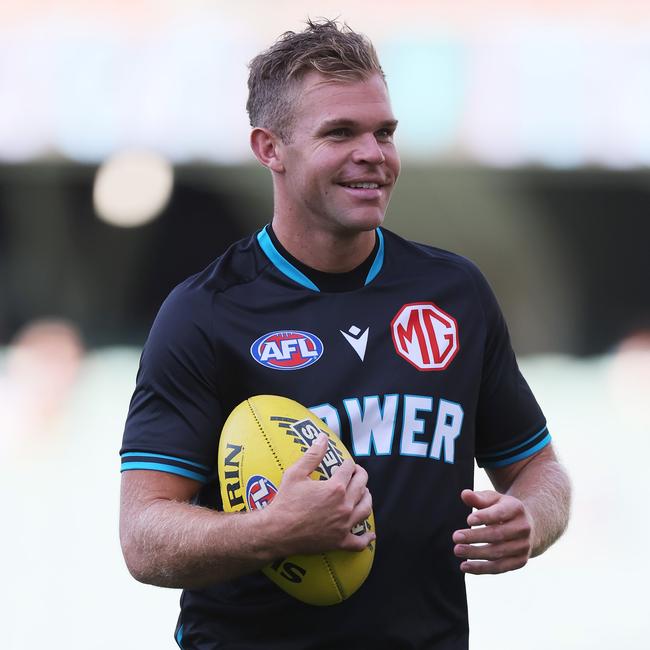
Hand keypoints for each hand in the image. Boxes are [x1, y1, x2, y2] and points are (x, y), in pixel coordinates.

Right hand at [265, 433, 374, 555]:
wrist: (276, 532)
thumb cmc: (284, 502)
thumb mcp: (295, 473)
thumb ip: (312, 454)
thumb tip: (323, 438)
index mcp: (335, 488)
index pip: (349, 468)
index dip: (347, 463)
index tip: (344, 463)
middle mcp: (344, 506)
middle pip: (362, 485)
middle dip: (360, 476)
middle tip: (356, 473)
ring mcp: (344, 525)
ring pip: (366, 509)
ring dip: (367, 498)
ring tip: (363, 493)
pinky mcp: (340, 542)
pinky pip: (359, 542)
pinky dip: (366, 538)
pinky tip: (370, 534)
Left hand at [452, 489, 532, 574]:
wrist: (528, 526)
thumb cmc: (502, 509)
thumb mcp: (493, 499)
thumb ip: (478, 498)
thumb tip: (464, 494)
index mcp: (516, 509)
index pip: (499, 513)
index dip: (485, 517)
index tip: (468, 520)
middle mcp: (523, 528)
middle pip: (497, 534)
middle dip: (475, 537)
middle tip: (455, 537)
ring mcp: (523, 546)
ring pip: (497, 553)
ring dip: (475, 553)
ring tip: (457, 550)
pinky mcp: (520, 561)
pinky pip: (499, 567)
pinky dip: (481, 568)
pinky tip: (465, 566)